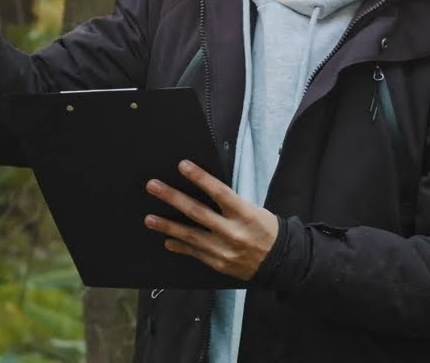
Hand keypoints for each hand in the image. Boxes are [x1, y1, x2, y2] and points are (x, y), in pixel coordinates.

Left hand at [144, 160, 278, 280]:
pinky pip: (195, 253)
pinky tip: (166, 240)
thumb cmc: (265, 230)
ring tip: (149, 218)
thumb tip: (202, 190)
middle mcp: (233, 232)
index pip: (219, 192)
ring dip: (167, 226)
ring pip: (191, 235)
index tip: (182, 165)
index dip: (200, 178)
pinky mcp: (219, 264)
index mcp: (245, 214)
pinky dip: (180, 246)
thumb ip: (229, 204)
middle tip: (153, 186)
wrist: (280, 262)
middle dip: (173, 198)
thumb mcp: (253, 210)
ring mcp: (224, 250)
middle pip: (198, 212)